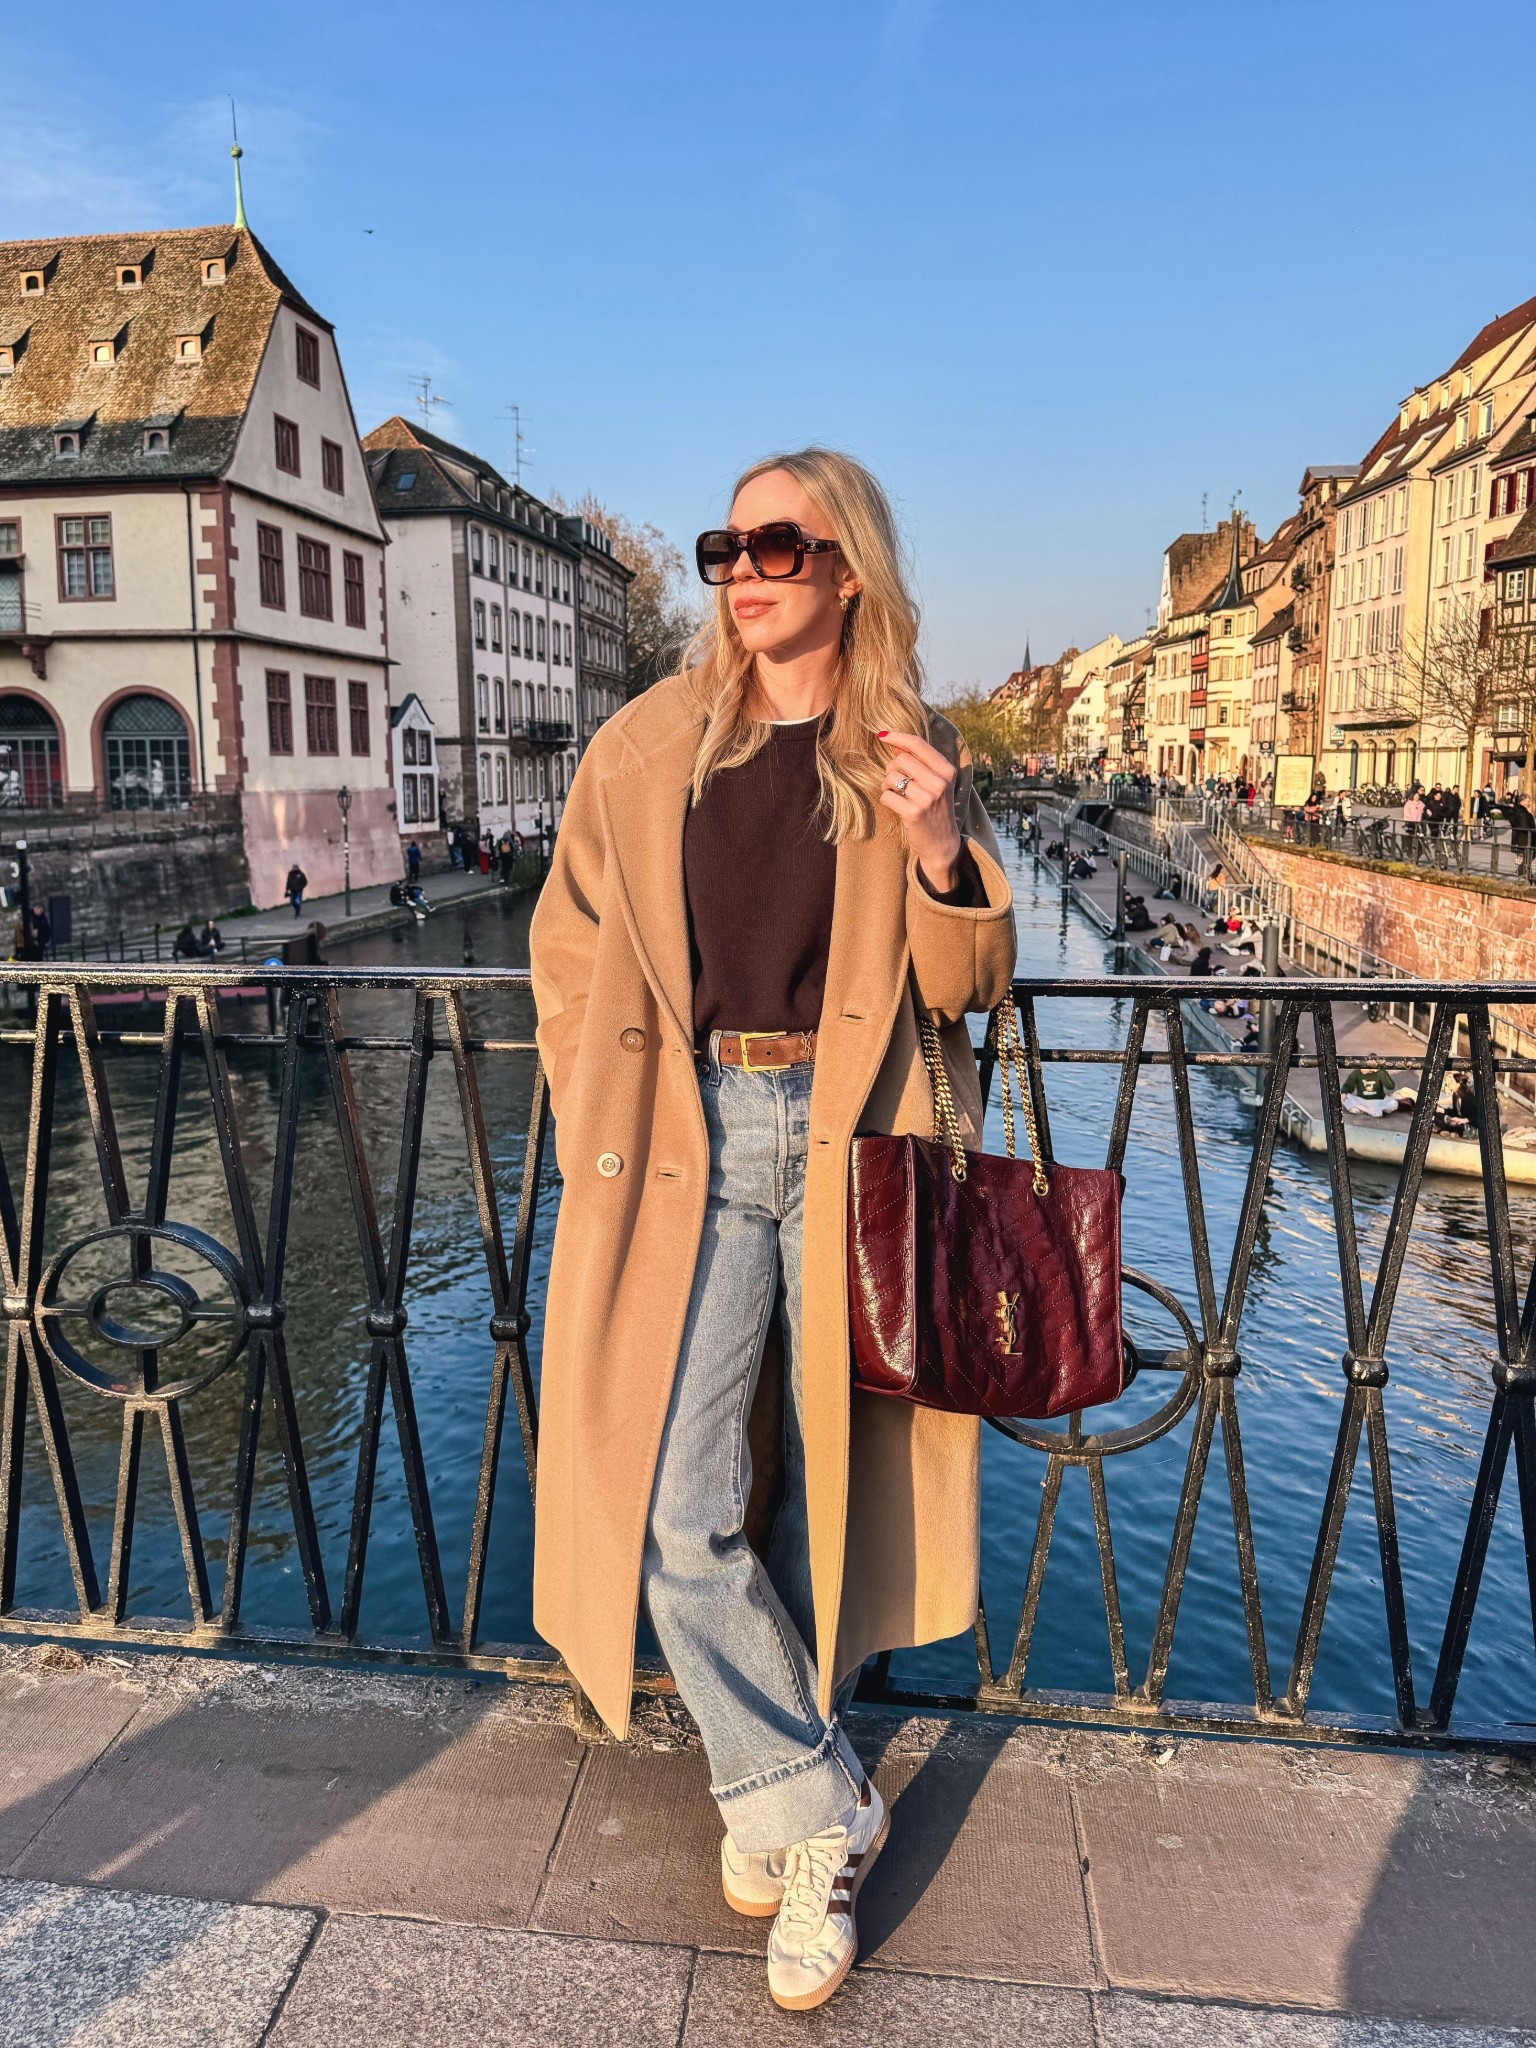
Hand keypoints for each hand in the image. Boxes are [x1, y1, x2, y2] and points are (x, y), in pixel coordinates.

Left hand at [877, 730, 962, 890]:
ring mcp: (927, 798)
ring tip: (897, 794)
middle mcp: (939, 782)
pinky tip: (896, 806)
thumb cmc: (936, 809)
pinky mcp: (913, 813)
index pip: (918, 744)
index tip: (881, 735)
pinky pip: (887, 795)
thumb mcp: (935, 783)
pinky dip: (886, 799)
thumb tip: (895, 742)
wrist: (942, 843)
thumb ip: (919, 762)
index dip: (897, 736)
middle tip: (896, 781)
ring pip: (891, 777)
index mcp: (947, 771)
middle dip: (892, 768)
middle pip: (901, 760)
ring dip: (887, 785)